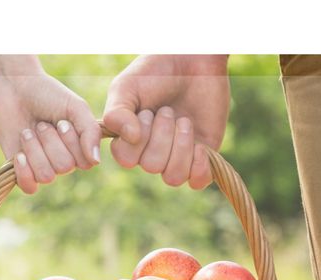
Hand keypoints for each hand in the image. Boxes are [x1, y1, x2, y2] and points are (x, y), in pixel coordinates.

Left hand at [0, 55, 100, 193]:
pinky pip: (29, 187)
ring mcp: (41, 167)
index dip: (72, 142)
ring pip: (46, 176)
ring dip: (34, 149)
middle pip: (64, 167)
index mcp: (78, 148)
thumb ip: (91, 131)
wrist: (12, 86)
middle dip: (50, 141)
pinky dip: (24, 172)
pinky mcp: (21, 171)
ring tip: (27, 132)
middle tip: (41, 124)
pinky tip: (19, 155)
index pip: (85, 162)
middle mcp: (62, 161)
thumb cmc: (47, 94)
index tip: (61, 122)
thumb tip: (96, 161)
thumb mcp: (76, 107)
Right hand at [103, 55, 229, 188]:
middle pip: (151, 166)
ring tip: (184, 120)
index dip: (138, 139)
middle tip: (167, 110)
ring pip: (173, 177)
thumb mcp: (128, 86)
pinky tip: (200, 147)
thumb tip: (130, 138)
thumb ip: (117, 112)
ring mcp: (177, 156)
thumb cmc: (156, 70)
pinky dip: (199, 168)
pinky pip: (197, 182)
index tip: (146, 111)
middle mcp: (151, 152)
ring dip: (180, 146)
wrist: (194, 57)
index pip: (126, 159)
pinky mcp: (202, 156)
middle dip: (161, 135)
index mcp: (130, 138)